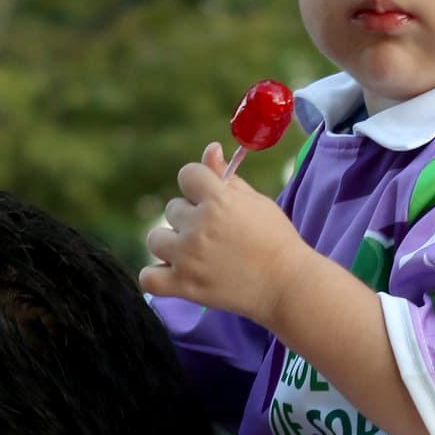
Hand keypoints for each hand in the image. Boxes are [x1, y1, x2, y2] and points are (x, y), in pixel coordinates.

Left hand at [140, 142, 308, 327]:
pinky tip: (175, 273)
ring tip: (195, 254)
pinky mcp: (183, 285)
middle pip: (172, 208)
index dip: (199, 185)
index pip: (187, 175)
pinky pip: (148, 277)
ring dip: (171, 244)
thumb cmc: (275, 240)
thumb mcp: (255, 201)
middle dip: (190, 217)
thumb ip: (227, 177)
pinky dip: (157, 276)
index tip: (212, 198)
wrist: (287, 285)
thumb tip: (210, 149)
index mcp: (218, 200)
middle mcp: (198, 226)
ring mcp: (188, 257)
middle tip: (216, 235)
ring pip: (155, 238)